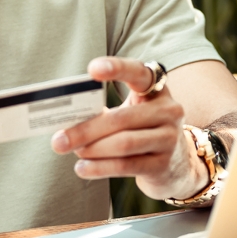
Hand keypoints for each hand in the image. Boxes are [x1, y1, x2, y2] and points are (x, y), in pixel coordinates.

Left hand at [50, 56, 206, 201]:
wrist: (177, 165)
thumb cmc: (142, 131)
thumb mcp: (131, 113)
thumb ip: (106, 112)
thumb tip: (67, 123)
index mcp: (157, 89)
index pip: (139, 72)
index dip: (117, 68)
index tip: (92, 69)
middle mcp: (169, 110)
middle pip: (121, 118)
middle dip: (86, 129)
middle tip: (59, 140)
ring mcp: (169, 138)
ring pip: (123, 143)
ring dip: (92, 149)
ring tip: (72, 152)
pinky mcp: (163, 165)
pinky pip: (126, 166)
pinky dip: (100, 168)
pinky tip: (82, 169)